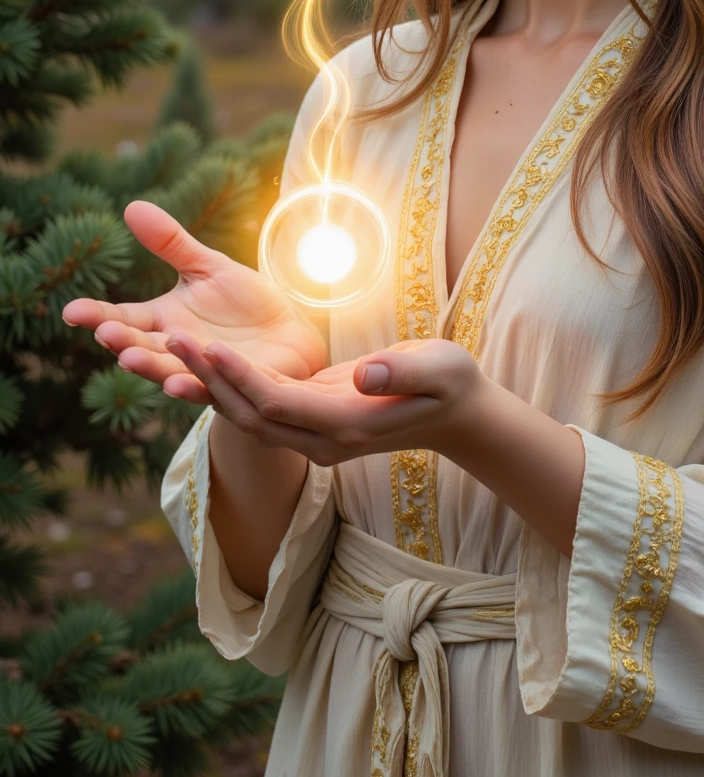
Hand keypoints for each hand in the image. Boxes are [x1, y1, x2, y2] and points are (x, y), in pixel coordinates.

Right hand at [62, 200, 327, 403]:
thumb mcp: (208, 267)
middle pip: (141, 348)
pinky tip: (180, 383)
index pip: (124, 319)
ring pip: (169, 372)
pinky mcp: (232, 386)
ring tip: (130, 358)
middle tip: (104, 332)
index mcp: (164, 321)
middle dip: (122, 342)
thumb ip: (171, 243)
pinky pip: (210, 389)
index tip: (71, 311)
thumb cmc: (246, 303)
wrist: (292, 333)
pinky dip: (194, 385)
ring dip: (151, 366)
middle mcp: (176, 350)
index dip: (98, 317)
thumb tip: (131, 205)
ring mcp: (202, 371)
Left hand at [165, 333, 487, 465]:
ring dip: (211, 382)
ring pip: (249, 413)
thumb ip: (401, 371)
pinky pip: (262, 406)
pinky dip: (230, 384)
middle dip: (209, 378)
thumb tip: (365, 372)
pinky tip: (204, 357)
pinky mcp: (313, 419)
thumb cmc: (451, 384)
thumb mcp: (439, 369)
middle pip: (251, 413)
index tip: (208, 346)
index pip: (277, 404)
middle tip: (171, 337)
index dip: (239, 378)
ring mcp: (315, 434)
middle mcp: (322, 439)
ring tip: (175, 343)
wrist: (457, 415)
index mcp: (347, 424)